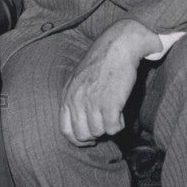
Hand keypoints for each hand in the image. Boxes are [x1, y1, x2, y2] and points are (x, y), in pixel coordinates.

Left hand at [60, 19, 161, 146]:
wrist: (117, 47)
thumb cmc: (101, 64)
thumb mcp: (78, 80)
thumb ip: (75, 100)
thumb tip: (80, 124)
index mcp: (67, 95)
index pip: (65, 130)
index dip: (78, 139)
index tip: (90, 136)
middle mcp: (76, 99)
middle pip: (82, 135)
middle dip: (95, 135)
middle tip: (105, 124)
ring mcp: (92, 102)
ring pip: (98, 133)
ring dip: (109, 127)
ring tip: (113, 112)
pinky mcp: (110, 103)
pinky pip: (113, 128)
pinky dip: (119, 125)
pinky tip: (121, 112)